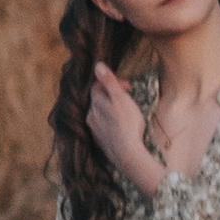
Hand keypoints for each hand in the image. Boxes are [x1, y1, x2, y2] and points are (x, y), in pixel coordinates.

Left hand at [87, 64, 163, 193]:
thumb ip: (109, 81)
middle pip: (99, 99)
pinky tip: (122, 127)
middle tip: (128, 98)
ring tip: (126, 112)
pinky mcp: (100, 140)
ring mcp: (95, 129)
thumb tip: (97, 65)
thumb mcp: (120, 98)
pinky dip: (111, 123)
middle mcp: (91, 115)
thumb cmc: (126, 124)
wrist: (127, 153)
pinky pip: (104, 127)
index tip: (127, 87)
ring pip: (101, 113)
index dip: (112, 82)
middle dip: (112, 96)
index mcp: (96, 103)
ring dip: (111, 110)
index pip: (98, 86)